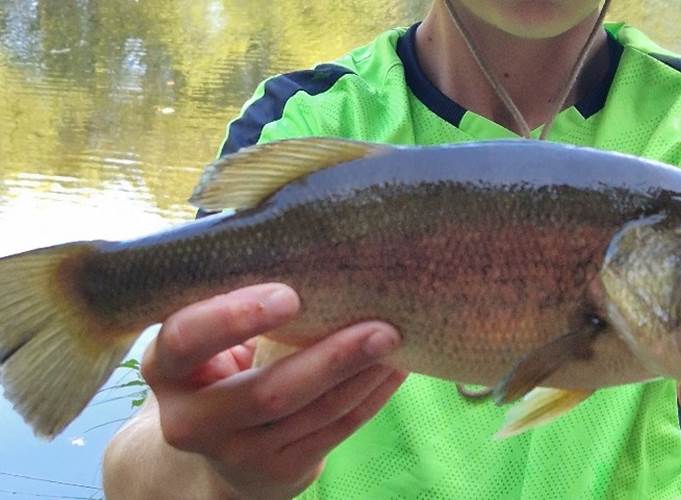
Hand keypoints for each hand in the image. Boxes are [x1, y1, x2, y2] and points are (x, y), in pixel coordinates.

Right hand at [140, 283, 406, 499]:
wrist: (224, 445)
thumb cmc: (224, 362)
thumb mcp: (212, 335)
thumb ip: (239, 302)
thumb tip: (317, 246)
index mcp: (166, 368)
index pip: (187, 340)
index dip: (234, 318)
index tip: (290, 296)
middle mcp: (190, 420)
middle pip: (266, 393)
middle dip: (330, 359)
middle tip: (381, 326)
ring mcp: (235, 453)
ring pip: (311, 414)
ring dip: (361, 375)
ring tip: (396, 339)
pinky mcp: (279, 471)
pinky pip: (334, 431)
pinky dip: (370, 397)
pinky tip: (394, 369)